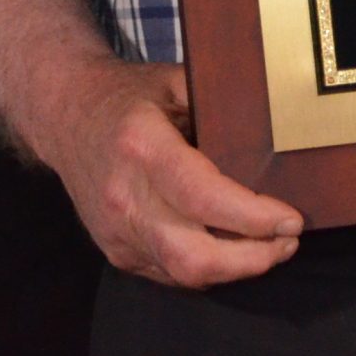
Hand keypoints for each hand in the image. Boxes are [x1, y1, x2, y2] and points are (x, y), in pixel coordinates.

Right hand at [35, 58, 302, 287]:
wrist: (64, 114)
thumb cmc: (128, 96)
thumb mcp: (174, 81)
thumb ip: (219, 104)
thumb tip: (277, 131)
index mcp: (141, 146)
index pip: (202, 196)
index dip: (252, 217)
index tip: (291, 220)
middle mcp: (124, 195)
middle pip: (192, 256)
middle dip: (252, 260)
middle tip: (288, 242)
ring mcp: (116, 229)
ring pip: (183, 274)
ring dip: (235, 269)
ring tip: (270, 248)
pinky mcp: (116, 250)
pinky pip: (170, 274)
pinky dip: (207, 268)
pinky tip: (231, 250)